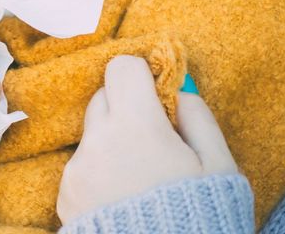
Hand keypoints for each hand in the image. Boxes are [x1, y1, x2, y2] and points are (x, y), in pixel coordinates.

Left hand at [57, 55, 238, 223]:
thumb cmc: (201, 219)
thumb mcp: (219, 166)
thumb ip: (198, 117)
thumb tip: (179, 90)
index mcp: (135, 125)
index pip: (121, 67)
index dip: (142, 76)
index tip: (157, 96)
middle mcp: (97, 141)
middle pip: (103, 96)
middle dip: (127, 108)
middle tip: (155, 140)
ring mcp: (76, 171)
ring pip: (92, 134)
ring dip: (113, 142)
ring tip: (142, 178)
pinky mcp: (65, 197)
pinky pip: (81, 166)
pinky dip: (100, 172)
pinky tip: (125, 197)